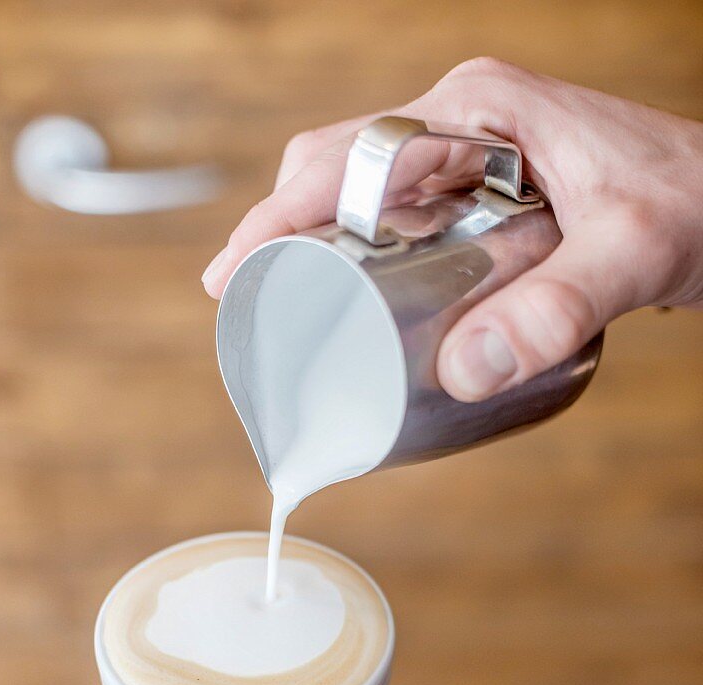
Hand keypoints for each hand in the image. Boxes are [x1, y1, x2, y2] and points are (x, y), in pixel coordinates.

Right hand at [202, 59, 702, 401]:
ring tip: (284, 309)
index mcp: (476, 108)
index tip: (234, 273)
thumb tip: (464, 369)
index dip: (280, 215)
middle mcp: (462, 122)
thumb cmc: (694, 202)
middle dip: (282, 230)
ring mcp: (469, 154)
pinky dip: (360, 254)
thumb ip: (558, 308)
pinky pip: (398, 216)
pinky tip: (351, 299)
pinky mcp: (481, 190)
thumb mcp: (630, 253)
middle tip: (245, 299)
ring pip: (361, 192)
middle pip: (337, 167)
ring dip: (316, 244)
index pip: (348, 156)